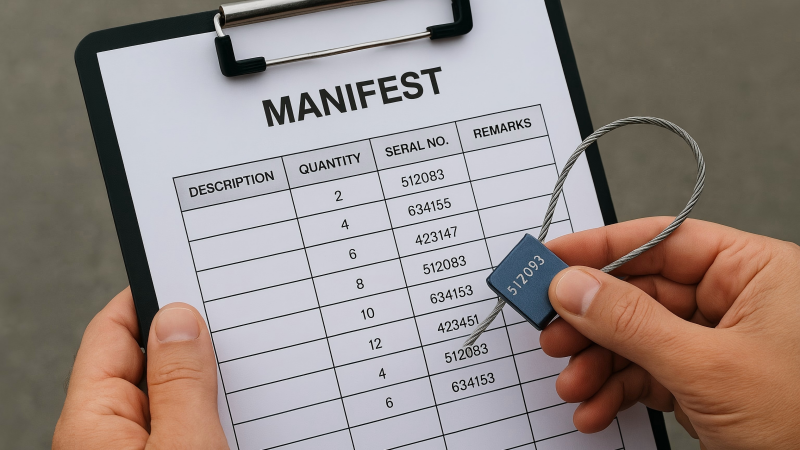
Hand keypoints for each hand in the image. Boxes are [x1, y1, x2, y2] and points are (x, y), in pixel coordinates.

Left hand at [53, 288, 227, 448]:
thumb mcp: (185, 443)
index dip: (151, 298)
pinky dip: (205, 414)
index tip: (194, 279)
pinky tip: (232, 418)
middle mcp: (102, 434)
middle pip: (145, 362)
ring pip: (168, 397)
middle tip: (232, 337)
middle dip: (188, 344)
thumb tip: (178, 320)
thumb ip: (181, 381)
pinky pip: (177, 426)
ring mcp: (129, 449)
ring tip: (239, 389)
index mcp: (91, 420)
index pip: (112, 331)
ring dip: (203, 386)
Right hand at [541, 218, 799, 449]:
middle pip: (641, 293)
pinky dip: (616, 392)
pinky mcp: (706, 383)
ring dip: (597, 364)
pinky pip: (648, 374)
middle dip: (592, 321)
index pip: (663, 242)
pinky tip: (595, 407)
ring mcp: (718, 345)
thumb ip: (632, 323)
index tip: (550, 258)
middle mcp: (736, 301)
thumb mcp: (708, 367)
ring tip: (572, 383)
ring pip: (637, 338)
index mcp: (754, 272)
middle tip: (551, 330)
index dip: (601, 248)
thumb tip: (573, 286)